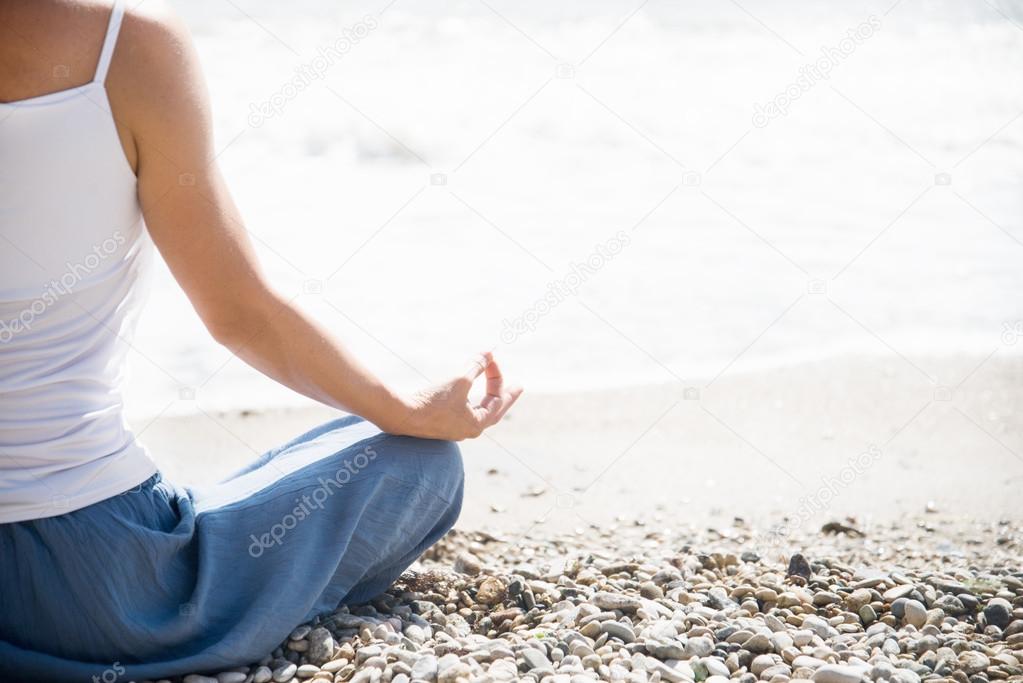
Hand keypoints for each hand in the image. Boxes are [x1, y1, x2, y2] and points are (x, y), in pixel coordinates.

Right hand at [396, 352, 522, 439]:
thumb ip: (476, 366)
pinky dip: (471, 401)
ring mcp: (454, 429)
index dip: (497, 376)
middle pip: (493, 411)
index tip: (492, 358)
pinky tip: (469, 397)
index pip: (497, 399)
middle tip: (517, 388)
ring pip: (478, 412)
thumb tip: (490, 352)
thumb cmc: (433, 401)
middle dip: (504, 396)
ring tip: (494, 391)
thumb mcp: (459, 380)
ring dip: (487, 398)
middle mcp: (468, 431)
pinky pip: (464, 412)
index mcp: (477, 424)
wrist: (401, 416)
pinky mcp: (441, 424)